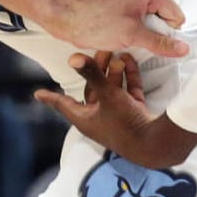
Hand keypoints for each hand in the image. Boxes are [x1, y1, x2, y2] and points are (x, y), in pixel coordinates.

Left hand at [36, 51, 196, 168]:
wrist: (158, 145)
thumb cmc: (126, 123)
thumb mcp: (108, 95)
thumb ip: (92, 74)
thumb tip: (73, 57)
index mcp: (85, 119)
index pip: (62, 104)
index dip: (51, 97)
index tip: (38, 94)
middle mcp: (99, 119)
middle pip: (92, 90)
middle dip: (94, 70)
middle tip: (99, 51)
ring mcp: (118, 118)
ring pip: (112, 90)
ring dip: (113, 72)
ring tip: (115, 52)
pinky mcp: (137, 116)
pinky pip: (129, 93)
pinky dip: (129, 78)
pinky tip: (130, 60)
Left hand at [50, 0, 188, 57]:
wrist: (69, 21)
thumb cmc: (95, 23)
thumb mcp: (133, 35)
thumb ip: (161, 43)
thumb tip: (183, 48)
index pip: (176, 16)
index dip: (167, 33)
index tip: (150, 39)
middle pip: (166, 19)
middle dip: (155, 33)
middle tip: (137, 37)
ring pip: (154, 23)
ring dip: (146, 34)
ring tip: (129, 36)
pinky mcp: (126, 7)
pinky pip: (143, 22)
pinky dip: (138, 32)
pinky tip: (125, 35)